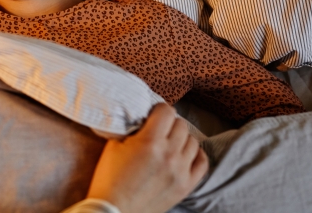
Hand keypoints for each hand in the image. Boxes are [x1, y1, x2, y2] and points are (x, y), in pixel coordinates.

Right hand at [86, 103, 208, 212]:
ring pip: (193, 141)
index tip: (152, 115)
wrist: (115, 212)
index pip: (167, 111)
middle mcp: (169, 154)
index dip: (158, 110)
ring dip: (181, 138)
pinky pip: (202, 162)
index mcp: (150, 142)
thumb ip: (131, 129)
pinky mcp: (186, 186)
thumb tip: (143, 118)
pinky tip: (184, 154)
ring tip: (169, 143)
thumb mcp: (114, 146)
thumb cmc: (109, 178)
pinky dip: (195, 154)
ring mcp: (180, 171)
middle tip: (158, 129)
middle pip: (181, 125)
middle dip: (169, 124)